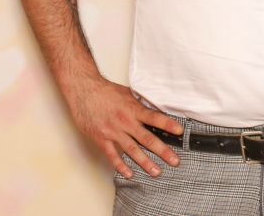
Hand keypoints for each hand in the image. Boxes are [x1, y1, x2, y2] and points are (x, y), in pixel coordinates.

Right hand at [68, 77, 183, 178]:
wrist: (83, 90)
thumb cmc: (105, 91)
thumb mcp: (126, 93)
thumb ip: (139, 104)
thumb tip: (154, 110)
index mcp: (132, 108)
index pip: (154, 117)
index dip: (168, 124)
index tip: (179, 132)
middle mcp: (124, 121)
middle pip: (147, 138)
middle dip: (162, 151)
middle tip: (174, 161)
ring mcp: (113, 131)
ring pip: (132, 150)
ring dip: (145, 162)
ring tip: (156, 172)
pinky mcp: (101, 138)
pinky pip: (112, 155)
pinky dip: (121, 165)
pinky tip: (129, 173)